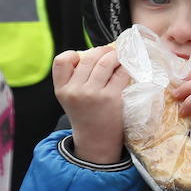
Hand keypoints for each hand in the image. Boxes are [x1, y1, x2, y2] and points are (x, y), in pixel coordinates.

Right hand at [53, 46, 127, 163]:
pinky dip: (126, 67)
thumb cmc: (86, 115)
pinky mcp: (111, 97)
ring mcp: (92, 93)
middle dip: (102, 51)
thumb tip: (95, 55)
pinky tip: (128, 67)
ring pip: (104, 63)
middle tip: (111, 51)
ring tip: (121, 56)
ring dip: (115, 56)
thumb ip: (74, 79)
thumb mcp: (70, 98)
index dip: (73, 54)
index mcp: (62, 89)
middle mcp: (75, 90)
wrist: (96, 140)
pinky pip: (121, 74)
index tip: (85, 56)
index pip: (61, 61)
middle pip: (88, 58)